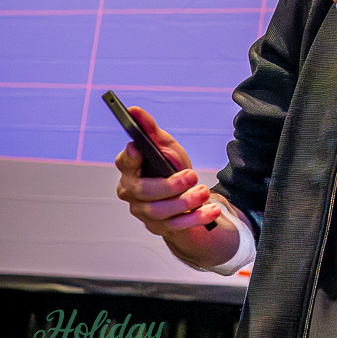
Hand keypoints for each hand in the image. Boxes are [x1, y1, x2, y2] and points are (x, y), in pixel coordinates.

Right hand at [114, 106, 221, 236]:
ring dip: (185, 202)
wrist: (185, 192)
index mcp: (130, 169)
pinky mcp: (159, 227)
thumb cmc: (169, 165)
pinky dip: (196, 218)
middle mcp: (131, 192)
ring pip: (159, 212)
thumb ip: (150, 129)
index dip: (130, 157)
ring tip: (205, 192)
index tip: (137, 147)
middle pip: (143, 192)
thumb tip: (134, 110)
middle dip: (169, 185)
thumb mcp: (164, 145)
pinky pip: (176, 226)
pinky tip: (212, 210)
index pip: (125, 163)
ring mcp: (143, 212)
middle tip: (192, 176)